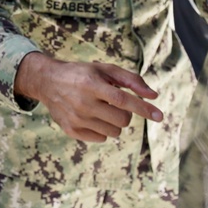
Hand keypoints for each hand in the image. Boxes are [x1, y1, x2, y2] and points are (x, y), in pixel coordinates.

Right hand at [15, 53, 162, 142]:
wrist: (48, 81)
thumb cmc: (82, 74)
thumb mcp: (104, 69)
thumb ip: (131, 80)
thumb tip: (154, 96)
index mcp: (91, 84)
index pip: (123, 100)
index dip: (143, 108)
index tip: (160, 117)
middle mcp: (83, 102)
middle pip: (122, 120)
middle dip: (126, 114)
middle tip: (114, 104)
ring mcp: (76, 119)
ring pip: (114, 133)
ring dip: (114, 122)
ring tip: (102, 110)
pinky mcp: (71, 130)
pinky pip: (101, 138)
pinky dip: (102, 130)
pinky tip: (91, 117)